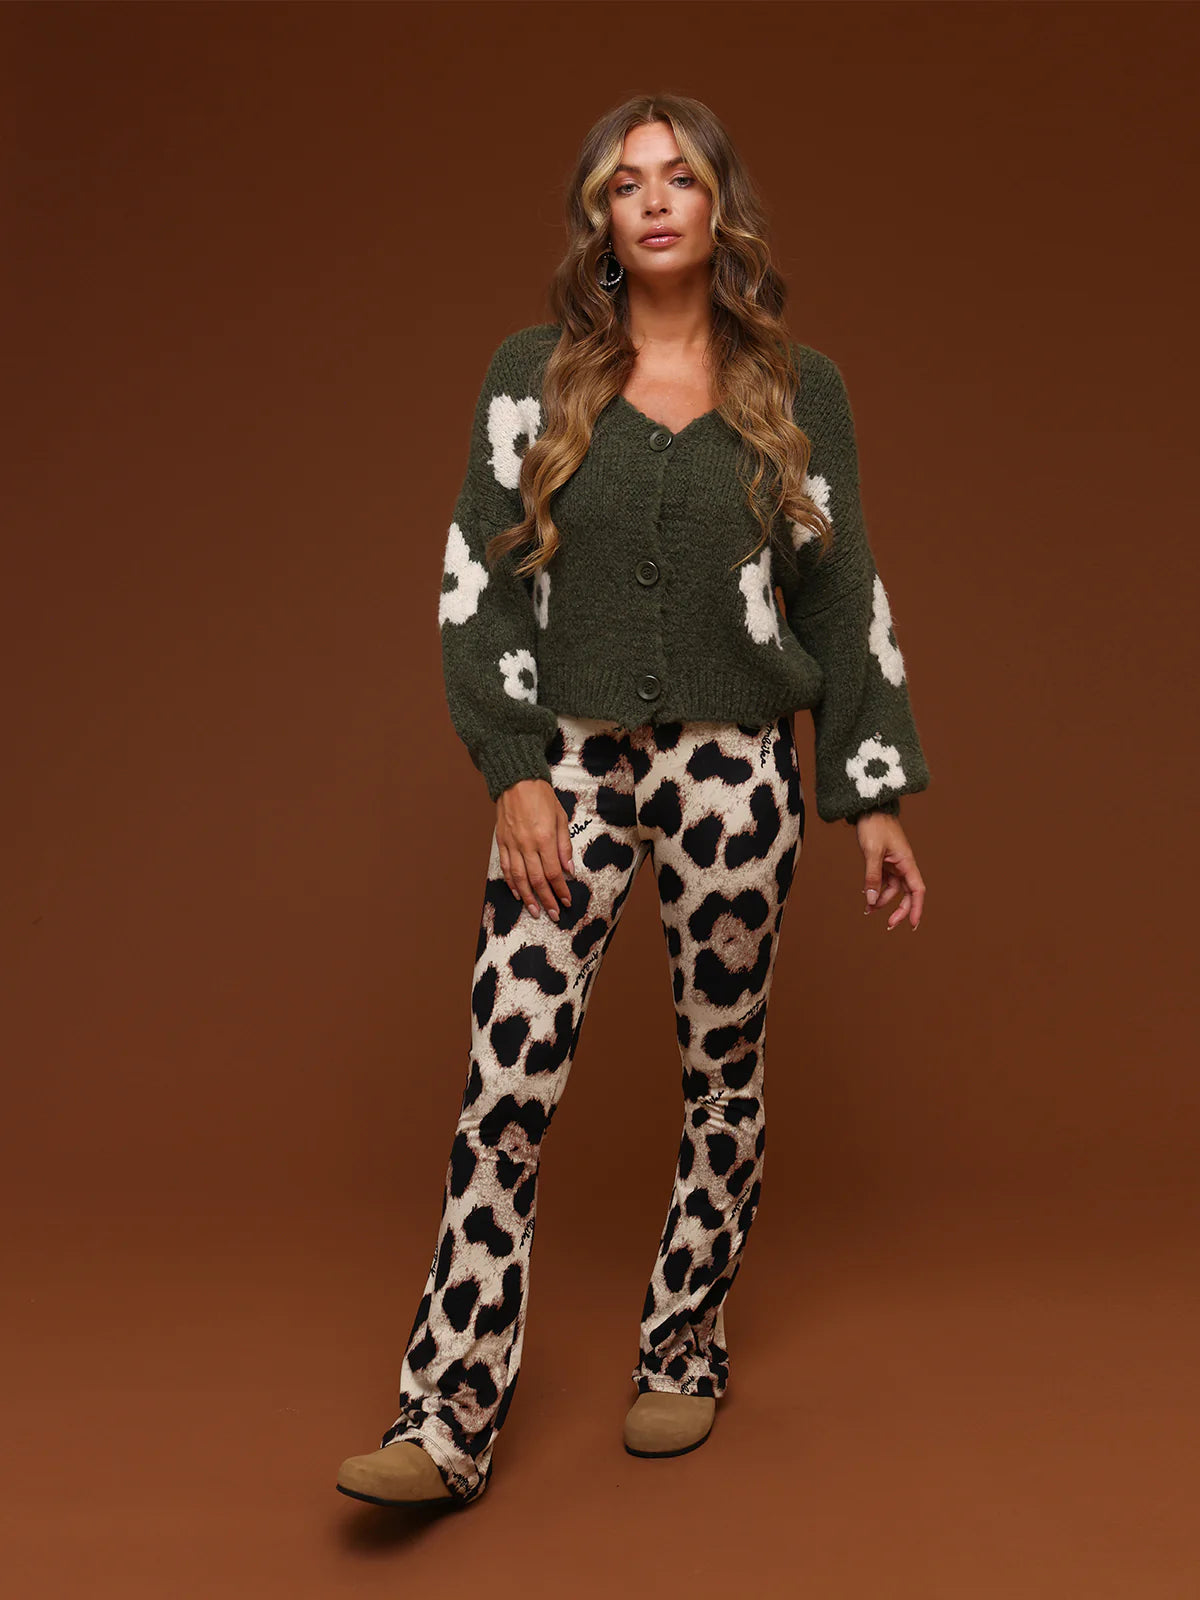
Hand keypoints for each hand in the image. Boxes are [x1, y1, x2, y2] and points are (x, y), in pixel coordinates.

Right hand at [496, 779, 574, 921]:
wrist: (516, 781)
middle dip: (546, 900)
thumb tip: (569, 870)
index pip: (554, 872)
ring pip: (519, 878)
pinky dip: (512, 883)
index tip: (567, 901)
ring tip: (535, 912)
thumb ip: (564, 846)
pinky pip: (506, 868)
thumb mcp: (560, 818)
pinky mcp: (502, 842)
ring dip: (528, 898)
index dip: (561, 890)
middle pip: (537, 880)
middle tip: (554, 915)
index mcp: (544, 838)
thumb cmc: (542, 797)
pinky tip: (518, 894)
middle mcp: (527, 845)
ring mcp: (512, 844)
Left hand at [854, 812, 924, 930]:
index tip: (912, 924)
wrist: (868, 808)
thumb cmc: (874, 826)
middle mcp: (904, 864)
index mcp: (907, 862)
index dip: (917, 908)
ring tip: (867, 909)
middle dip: (899, 910)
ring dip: (882, 900)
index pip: (917, 891)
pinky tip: (867, 897)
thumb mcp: (872, 852)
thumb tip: (872, 900)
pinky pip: (883, 880)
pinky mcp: (884, 861)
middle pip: (907, 894)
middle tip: (889, 925)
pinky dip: (876, 889)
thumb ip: (872, 877)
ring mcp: (894, 863)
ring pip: (893, 888)